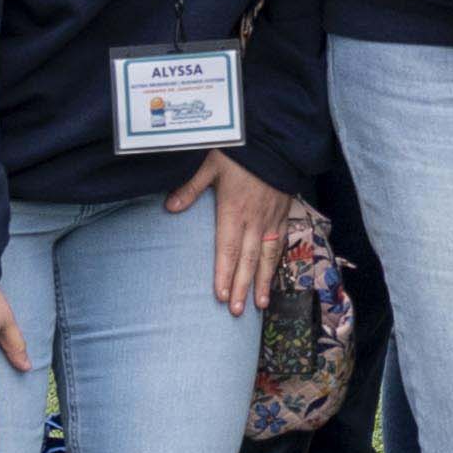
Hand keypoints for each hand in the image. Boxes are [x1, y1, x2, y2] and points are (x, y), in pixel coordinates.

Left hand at [170, 149, 292, 317]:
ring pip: (267, 256)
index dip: (224, 273)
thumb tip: (170, 207)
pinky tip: (271, 277)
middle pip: (247, 259)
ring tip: (259, 305)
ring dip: (262, 282)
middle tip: (236, 311)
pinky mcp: (283, 214)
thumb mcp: (210, 164)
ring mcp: (271, 219)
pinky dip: (275, 263)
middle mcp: (254, 220)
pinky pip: (280, 244)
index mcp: (234, 210)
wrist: (275, 140)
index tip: (220, 295)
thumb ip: (191, 187)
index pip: (227, 248)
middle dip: (241, 287)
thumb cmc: (240, 152)